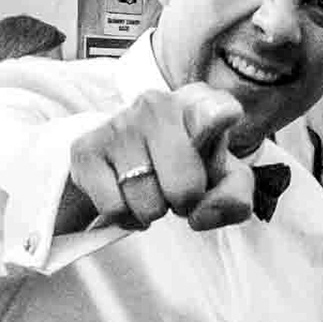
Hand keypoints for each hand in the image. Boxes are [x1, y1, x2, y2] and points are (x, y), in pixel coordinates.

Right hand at [67, 84, 264, 232]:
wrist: (125, 161)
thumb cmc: (185, 167)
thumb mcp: (221, 180)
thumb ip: (234, 197)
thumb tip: (201, 214)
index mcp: (199, 105)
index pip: (215, 108)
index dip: (220, 117)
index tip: (227, 117)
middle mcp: (159, 105)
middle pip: (185, 188)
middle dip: (183, 203)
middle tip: (175, 188)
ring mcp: (120, 124)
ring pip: (148, 204)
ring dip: (152, 211)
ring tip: (150, 188)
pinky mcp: (87, 149)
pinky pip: (115, 208)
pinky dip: (125, 216)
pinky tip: (127, 196)